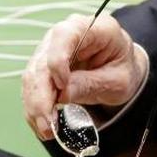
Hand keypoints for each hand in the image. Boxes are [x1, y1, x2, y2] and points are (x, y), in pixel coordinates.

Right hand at [22, 13, 147, 139]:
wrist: (120, 67)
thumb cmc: (123, 69)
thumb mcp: (119, 80)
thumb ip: (93, 84)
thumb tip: (61, 95)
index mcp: (95, 27)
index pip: (65, 35)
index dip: (57, 59)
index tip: (61, 84)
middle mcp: (67, 33)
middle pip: (43, 60)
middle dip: (42, 95)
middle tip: (47, 122)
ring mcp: (51, 48)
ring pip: (33, 76)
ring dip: (35, 104)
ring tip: (46, 130)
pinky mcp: (43, 65)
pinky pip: (33, 86)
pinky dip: (35, 106)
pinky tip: (41, 124)